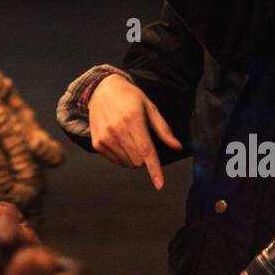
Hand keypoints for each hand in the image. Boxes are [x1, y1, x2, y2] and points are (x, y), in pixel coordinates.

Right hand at [87, 73, 182, 189]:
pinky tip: (121, 141)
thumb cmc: (130, 98)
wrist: (101, 90)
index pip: (146, 151)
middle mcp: (117, 130)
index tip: (160, 184)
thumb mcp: (150, 108)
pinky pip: (115, 161)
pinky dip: (122, 157)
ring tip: (130, 138)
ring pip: (127, 163)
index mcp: (132, 120)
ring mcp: (105, 138)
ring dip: (133, 157)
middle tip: (143, 142)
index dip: (154, 169)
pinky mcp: (97, 143)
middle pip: (138, 161)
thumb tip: (178, 147)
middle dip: (145, 158)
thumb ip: (163, 129)